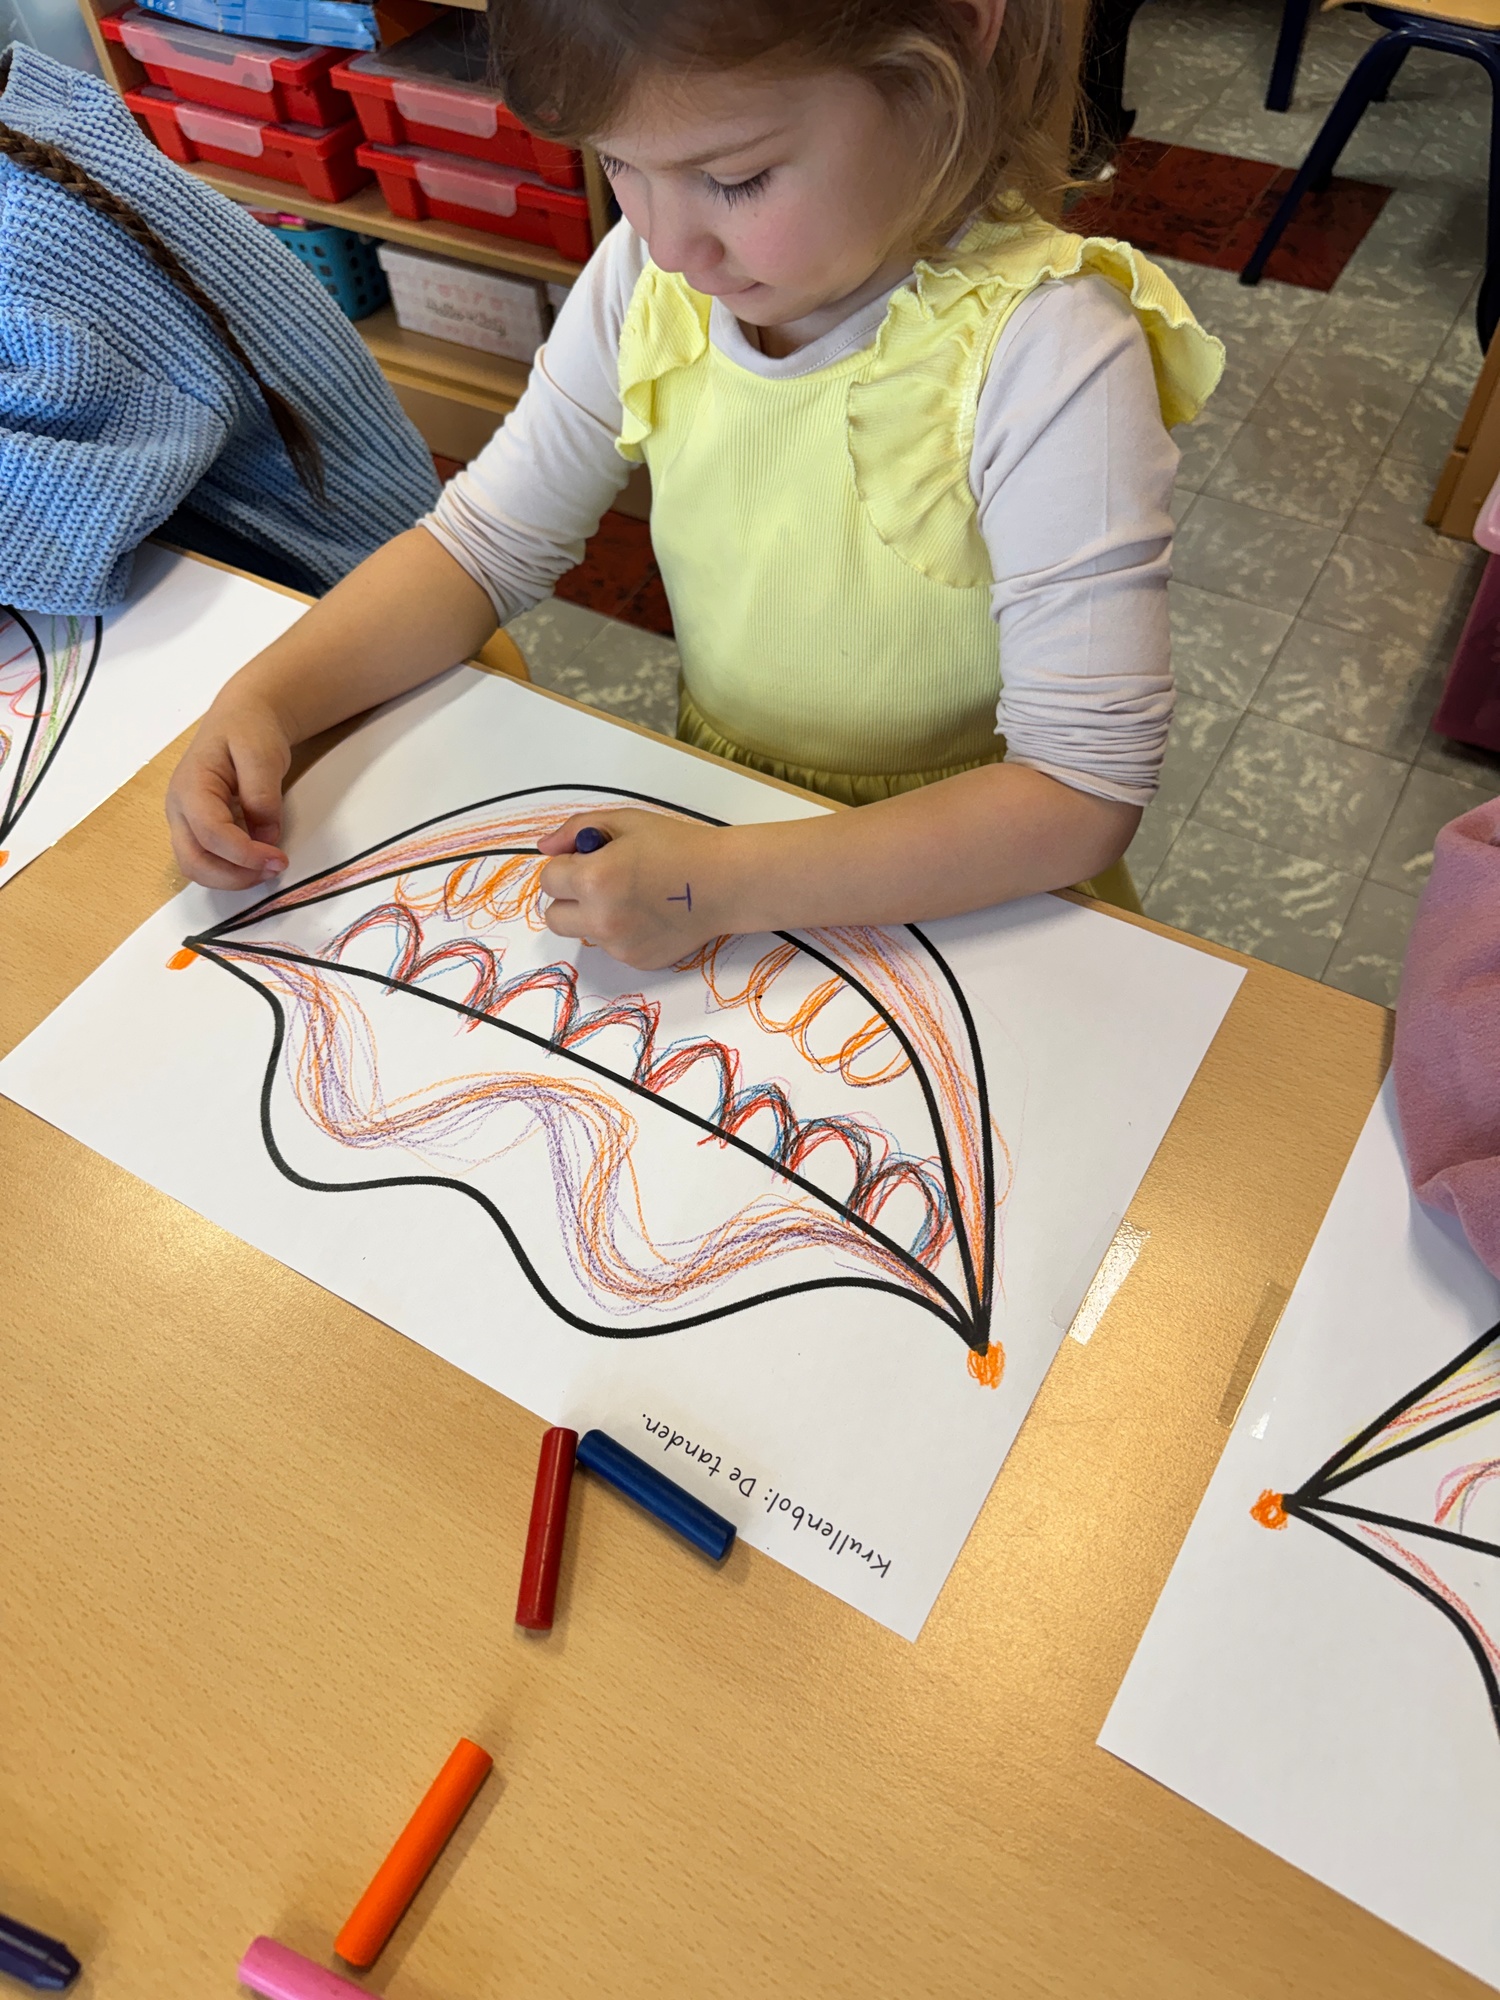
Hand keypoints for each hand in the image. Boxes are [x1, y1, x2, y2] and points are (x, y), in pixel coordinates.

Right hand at [165, 695, 291, 889]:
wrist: (243, 717)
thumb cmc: (249, 729)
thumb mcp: (262, 753)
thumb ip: (262, 795)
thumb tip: (266, 837)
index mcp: (190, 785)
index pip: (210, 833)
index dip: (244, 854)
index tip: (278, 859)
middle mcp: (179, 808)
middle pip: (193, 861)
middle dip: (234, 877)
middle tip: (274, 870)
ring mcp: (184, 821)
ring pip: (196, 867)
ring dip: (232, 878)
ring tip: (268, 867)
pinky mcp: (197, 829)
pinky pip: (207, 860)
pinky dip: (231, 870)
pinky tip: (258, 859)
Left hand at [537, 810, 733, 969]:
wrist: (725, 882)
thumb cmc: (679, 846)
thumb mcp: (626, 822)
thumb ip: (577, 830)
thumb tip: (546, 847)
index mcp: (594, 879)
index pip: (548, 880)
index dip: (566, 866)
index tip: (587, 860)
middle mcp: (601, 918)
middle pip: (554, 916)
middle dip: (569, 898)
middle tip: (600, 882)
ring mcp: (619, 945)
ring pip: (583, 932)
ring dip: (593, 916)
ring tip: (631, 896)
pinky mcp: (637, 960)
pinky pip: (611, 947)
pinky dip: (620, 932)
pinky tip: (648, 914)